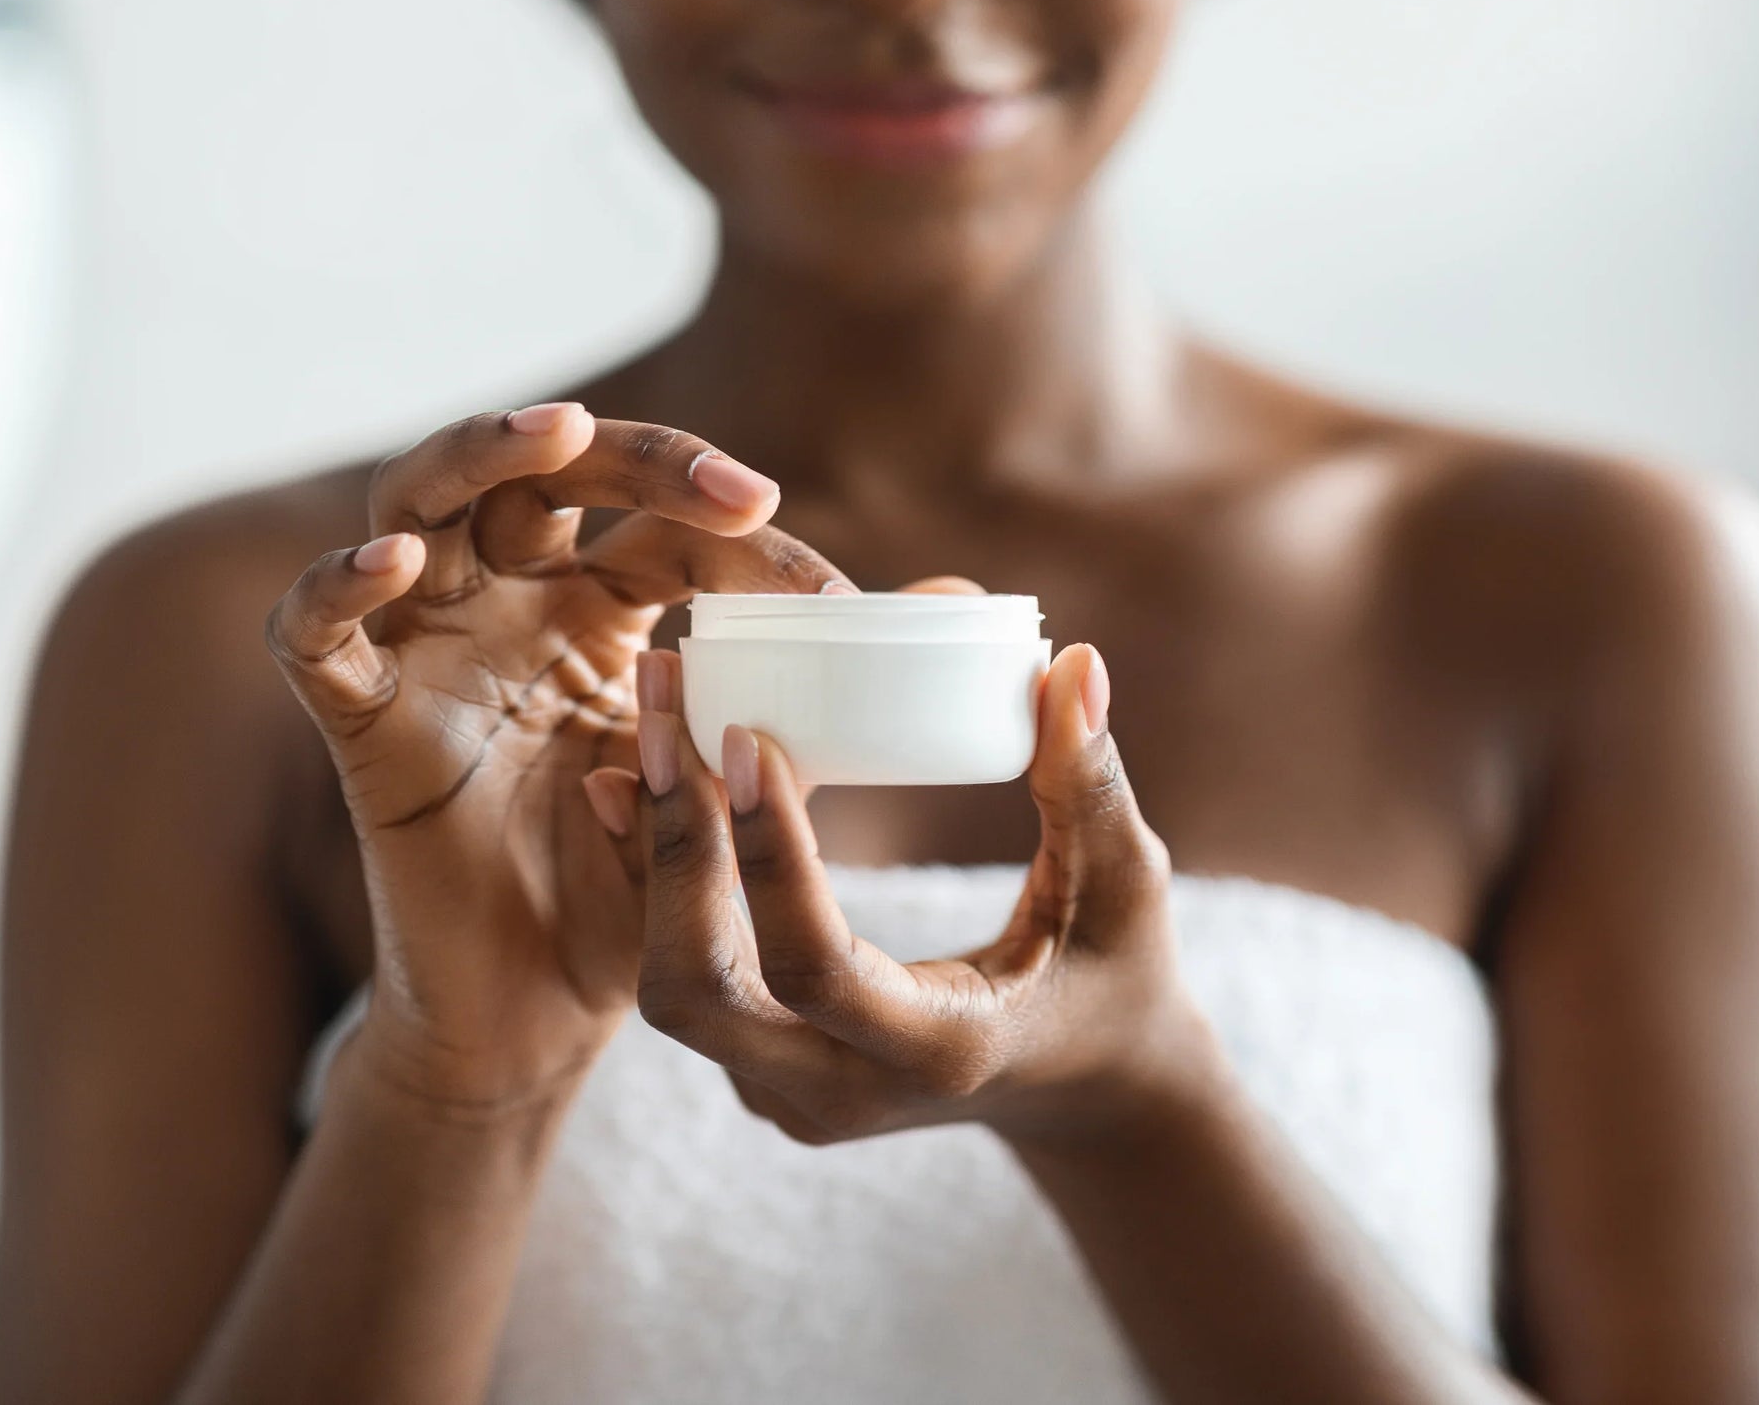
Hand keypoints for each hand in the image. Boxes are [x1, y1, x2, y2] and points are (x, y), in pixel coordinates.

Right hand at [264, 403, 855, 1112]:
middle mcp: (509, 609)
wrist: (548, 1013)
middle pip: (540, 476)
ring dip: (477, 455)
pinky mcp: (362, 721)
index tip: (838, 601)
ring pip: (417, 503)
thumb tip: (958, 605)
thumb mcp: (744, 782)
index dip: (745, 542)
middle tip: (730, 487)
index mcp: (599, 612)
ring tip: (551, 433)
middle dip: (629, 454)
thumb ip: (824, 697)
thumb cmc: (641, 893)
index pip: (662, 530)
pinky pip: (315, 636)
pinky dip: (336, 589)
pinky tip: (395, 564)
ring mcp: (430, 653)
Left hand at [584, 639, 1218, 1145]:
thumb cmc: (1116, 976)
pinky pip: (680, 979)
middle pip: (697, 993)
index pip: (815, 969)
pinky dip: (653, 882)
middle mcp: (841, 1093)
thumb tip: (1072, 664)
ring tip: (645, 725)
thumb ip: (1092, 782)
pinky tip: (632, 782)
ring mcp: (789, 1093)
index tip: (747, 736)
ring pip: (670, 988)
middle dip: (669, 847)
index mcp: (939, 1053)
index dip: (770, 858)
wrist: (1083, 1089)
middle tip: (661, 709)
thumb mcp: (1126, 886)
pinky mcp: (761, 1068)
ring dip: (649, 856)